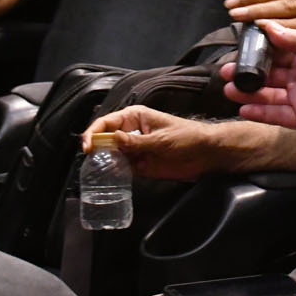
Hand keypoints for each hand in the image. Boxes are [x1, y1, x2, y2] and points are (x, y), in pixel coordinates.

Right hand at [83, 106, 228, 180]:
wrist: (207, 154)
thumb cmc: (187, 138)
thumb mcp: (161, 139)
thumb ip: (136, 142)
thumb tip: (112, 139)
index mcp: (135, 117)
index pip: (107, 122)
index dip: (94, 132)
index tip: (87, 146)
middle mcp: (132, 132)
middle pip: (106, 139)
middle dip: (97, 149)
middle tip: (92, 161)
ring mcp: (136, 149)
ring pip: (112, 155)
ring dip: (105, 162)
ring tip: (100, 171)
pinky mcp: (141, 165)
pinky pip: (123, 168)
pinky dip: (116, 173)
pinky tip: (112, 178)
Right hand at [228, 21, 295, 136]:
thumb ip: (295, 38)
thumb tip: (267, 26)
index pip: (275, 51)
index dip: (256, 51)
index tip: (237, 47)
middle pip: (267, 75)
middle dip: (246, 73)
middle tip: (226, 71)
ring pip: (268, 96)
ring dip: (249, 93)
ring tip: (229, 88)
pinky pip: (277, 115)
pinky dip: (260, 112)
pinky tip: (243, 108)